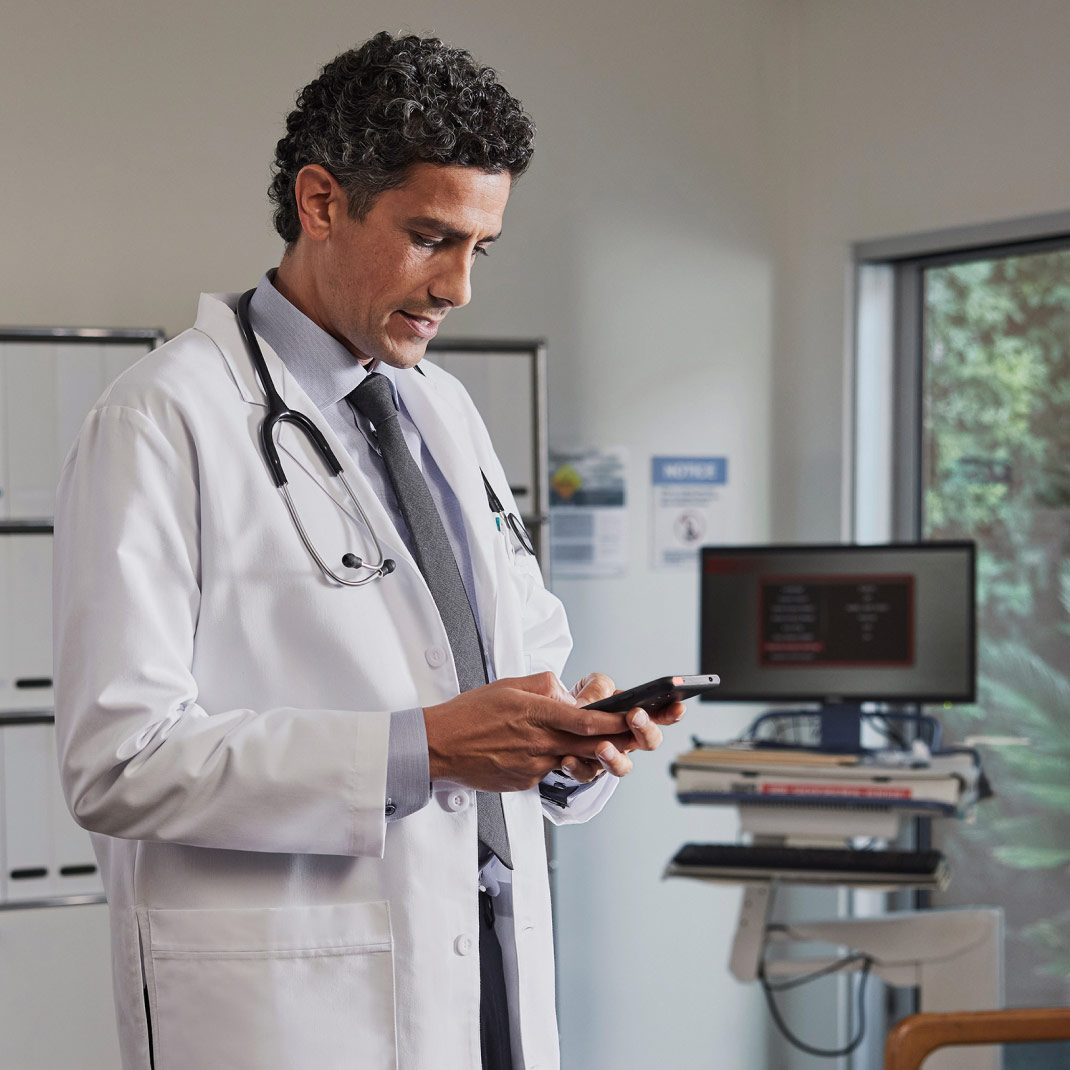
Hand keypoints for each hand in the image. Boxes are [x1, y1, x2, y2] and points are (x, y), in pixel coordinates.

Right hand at [423, 671, 638, 791]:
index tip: (636, 716)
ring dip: (593, 754)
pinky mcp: (526, 782)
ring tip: (604, 744)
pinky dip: (559, 761)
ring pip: (575, 761)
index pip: (587, 720)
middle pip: (591, 745)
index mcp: (536, 714)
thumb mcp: (509, 685)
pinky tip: (551, 752)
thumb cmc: (469, 714)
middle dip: (620, 740)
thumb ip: (545, 686)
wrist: (439, 746)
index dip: (616, 721)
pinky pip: (552, 771)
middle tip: (640, 734)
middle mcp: (539, 743)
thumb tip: (569, 694)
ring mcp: (533, 766)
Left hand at [555, 674, 684, 782]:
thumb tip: (592, 703)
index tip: (678, 706)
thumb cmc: (582, 702)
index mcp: (633, 716)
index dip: (672, 712)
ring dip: (614, 757)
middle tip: (634, 716)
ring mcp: (608, 757)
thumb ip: (597, 688)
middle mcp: (627, 740)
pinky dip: (577, 767)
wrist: (556, 723)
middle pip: (649, 742)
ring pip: (621, 767)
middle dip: (645, 729)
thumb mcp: (591, 686)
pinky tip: (568, 759)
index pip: (660, 714)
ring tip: (602, 747)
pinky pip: (584, 774)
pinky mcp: (585, 770)